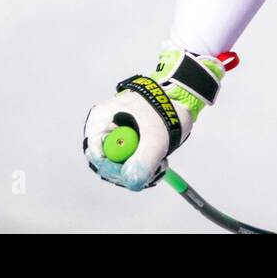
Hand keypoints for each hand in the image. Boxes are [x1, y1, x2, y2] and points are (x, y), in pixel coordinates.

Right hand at [83, 46, 232, 190]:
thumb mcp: (157, 135)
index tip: (135, 173)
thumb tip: (131, 182)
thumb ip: (144, 160)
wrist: (180, 95)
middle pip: (106, 164)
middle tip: (154, 170)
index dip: (114, 169)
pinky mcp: (127, 143)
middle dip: (130, 171)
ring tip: (160, 163)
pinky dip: (144, 166)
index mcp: (101, 120)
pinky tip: (159, 161)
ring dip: (140, 169)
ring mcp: (114, 136)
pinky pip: (130, 163)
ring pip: (120, 166)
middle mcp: (103, 129)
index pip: (96, 155)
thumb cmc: (165, 107)